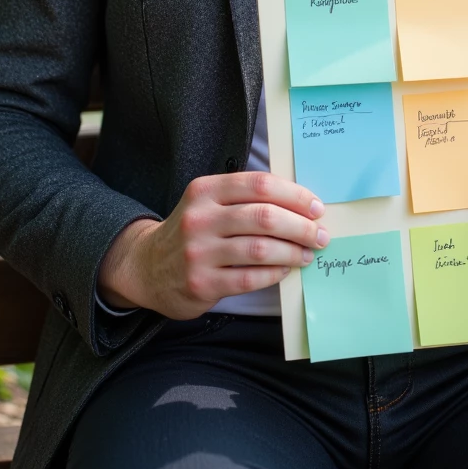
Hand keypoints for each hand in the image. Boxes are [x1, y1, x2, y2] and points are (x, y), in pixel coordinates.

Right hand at [97, 171, 328, 319]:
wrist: (147, 267)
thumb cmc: (192, 231)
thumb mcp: (208, 203)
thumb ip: (244, 198)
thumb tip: (300, 204)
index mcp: (205, 190)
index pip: (259, 185)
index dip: (294, 195)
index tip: (316, 207)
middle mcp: (200, 218)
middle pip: (264, 217)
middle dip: (301, 226)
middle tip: (320, 235)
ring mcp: (198, 252)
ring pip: (260, 249)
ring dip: (292, 251)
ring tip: (308, 253)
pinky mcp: (201, 283)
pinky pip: (249, 278)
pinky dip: (274, 273)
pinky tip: (286, 269)